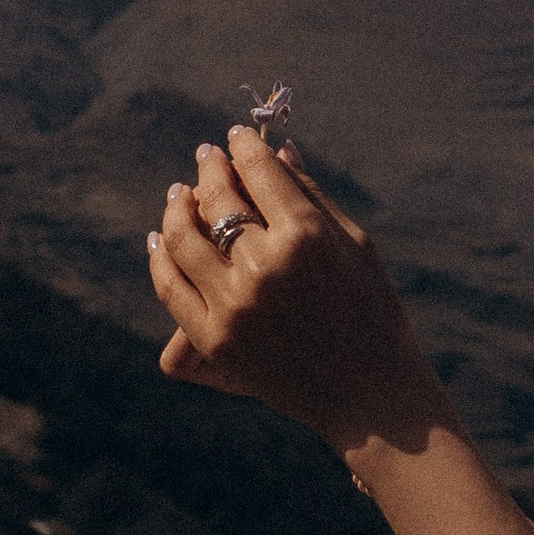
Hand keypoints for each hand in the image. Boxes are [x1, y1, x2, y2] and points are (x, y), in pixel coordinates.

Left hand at [147, 129, 439, 459]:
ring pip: (183, 238)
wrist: (370, 396)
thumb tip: (279, 151)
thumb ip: (313, 196)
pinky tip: (159, 240)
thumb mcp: (355, 246)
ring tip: (179, 195)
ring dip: (177, 208)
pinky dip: (160, 258)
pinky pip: (171, 288)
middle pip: (217, 199)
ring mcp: (233, 305)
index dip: (243, 147)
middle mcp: (264, 266)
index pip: (258, 171)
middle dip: (210, 169)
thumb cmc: (374, 314)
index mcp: (305, 236)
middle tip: (207, 158)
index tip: (236, 138)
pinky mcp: (214, 340)